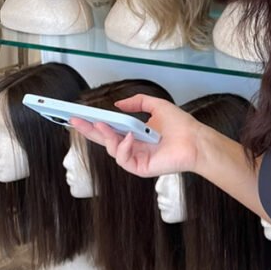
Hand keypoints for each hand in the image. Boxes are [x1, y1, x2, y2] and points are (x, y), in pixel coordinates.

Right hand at [70, 94, 201, 178]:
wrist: (195, 140)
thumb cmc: (181, 126)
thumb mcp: (157, 106)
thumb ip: (138, 102)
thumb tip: (118, 104)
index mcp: (134, 133)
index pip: (109, 129)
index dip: (94, 123)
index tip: (80, 114)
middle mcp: (132, 146)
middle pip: (103, 140)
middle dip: (87, 130)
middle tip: (74, 120)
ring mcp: (135, 158)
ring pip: (111, 149)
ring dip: (106, 136)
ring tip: (103, 124)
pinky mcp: (140, 167)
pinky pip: (123, 159)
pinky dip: (123, 146)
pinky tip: (129, 136)